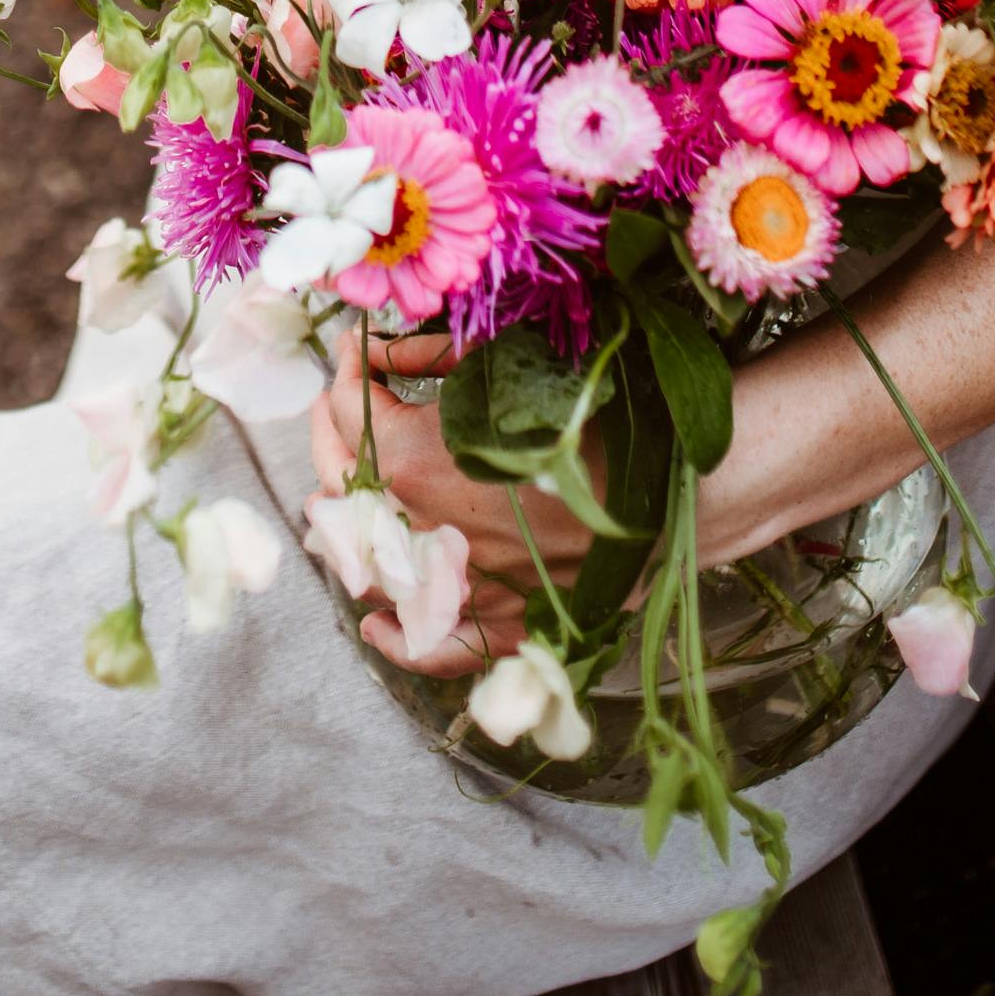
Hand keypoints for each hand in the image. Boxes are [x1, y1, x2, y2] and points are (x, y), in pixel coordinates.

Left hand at [306, 327, 595, 678]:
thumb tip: (377, 352)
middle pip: (339, 484)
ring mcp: (452, 589)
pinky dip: (395, 637)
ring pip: (366, 568)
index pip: (349, 408)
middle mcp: (416, 532)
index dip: (349, 369)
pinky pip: (427, 647)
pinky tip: (375, 623)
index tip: (359, 348)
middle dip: (330, 434)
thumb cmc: (590, 415)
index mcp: (409, 461)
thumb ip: (427, 354)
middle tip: (336, 405)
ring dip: (341, 531)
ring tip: (327, 505)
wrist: (667, 489)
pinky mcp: (495, 627)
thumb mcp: (503, 359)